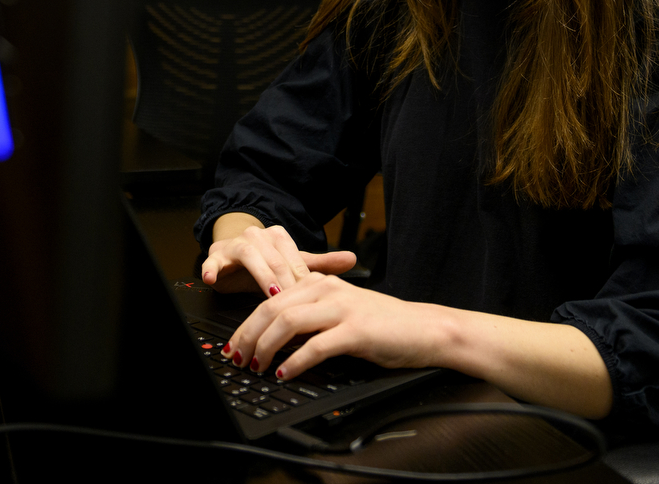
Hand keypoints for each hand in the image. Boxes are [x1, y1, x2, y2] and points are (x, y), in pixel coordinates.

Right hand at [201, 221, 356, 295]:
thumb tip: (353, 258)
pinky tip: (213, 278)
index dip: (303, 282)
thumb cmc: (267, 263)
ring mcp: (236, 243)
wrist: (233, 253)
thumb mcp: (293, 264)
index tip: (312, 302)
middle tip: (295, 306)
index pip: (294, 260)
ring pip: (250, 256)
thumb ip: (321, 263)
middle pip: (275, 259)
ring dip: (261, 277)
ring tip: (271, 295)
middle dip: (286, 283)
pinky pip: (213, 260)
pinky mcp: (216, 254)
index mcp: (278, 236)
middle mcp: (258, 236)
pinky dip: (213, 268)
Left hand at [219, 272, 446, 379]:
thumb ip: (309, 317)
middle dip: (248, 337)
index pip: (270, 302)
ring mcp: (341, 308)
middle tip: (238, 359)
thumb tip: (274, 338)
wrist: (424, 329)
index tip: (234, 346)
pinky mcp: (356, 331)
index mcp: (319, 283)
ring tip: (257, 367)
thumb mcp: (339, 312)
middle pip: (272, 310)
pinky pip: (316, 346)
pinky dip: (295, 362)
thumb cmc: (383, 325)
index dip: (246, 325)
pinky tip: (285, 373)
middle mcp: (326, 290)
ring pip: (288, 324)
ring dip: (266, 348)